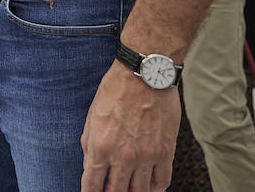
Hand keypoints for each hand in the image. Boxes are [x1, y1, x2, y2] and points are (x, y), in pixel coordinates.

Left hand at [80, 64, 178, 191]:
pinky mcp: (166, 152)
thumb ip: (89, 145)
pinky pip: (162, 181)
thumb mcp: (92, 116)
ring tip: (128, 189)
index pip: (92, 185)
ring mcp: (147, 156)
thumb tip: (89, 167)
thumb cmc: (115, 91)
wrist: (145, 75)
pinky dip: (155, 188)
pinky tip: (149, 186)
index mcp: (101, 147)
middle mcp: (123, 156)